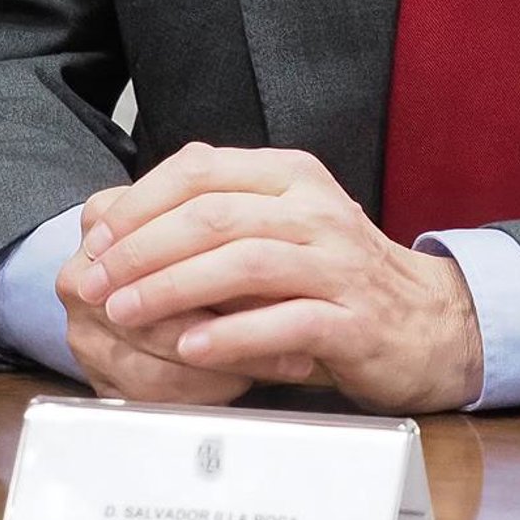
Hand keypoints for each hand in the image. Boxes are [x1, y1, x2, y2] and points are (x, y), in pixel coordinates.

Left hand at [72, 143, 483, 413]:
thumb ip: (211, 219)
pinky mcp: (353, 320)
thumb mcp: (275, 229)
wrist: (426, 322)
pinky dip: (232, 336)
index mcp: (291, 176)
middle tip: (93, 283)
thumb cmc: (332, 279)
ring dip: (174, 289)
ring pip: (245, 263)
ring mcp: (338, 263)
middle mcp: (316, 209)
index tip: (94, 240)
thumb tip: (110, 223)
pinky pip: (285, 323)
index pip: (200, 169)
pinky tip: (191, 350)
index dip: (138, 203)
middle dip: (141, 250)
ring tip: (126, 314)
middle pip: (213, 215)